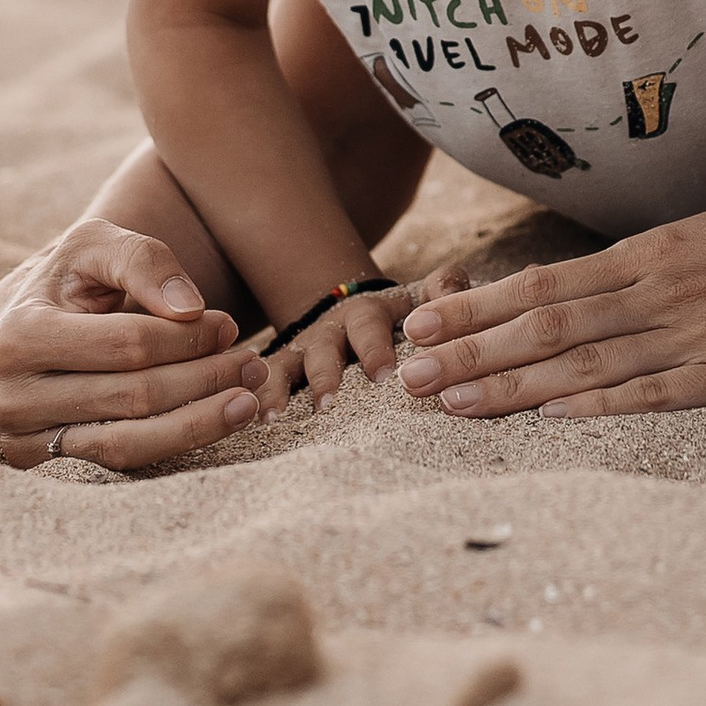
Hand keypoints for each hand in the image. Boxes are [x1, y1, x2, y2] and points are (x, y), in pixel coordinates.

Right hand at [0, 217, 265, 472]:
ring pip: (128, 442)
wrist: (23, 318)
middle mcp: (12, 397)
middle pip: (133, 397)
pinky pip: (118, 462)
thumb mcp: (98, 243)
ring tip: (247, 401)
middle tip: (252, 363)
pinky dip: (172, 442)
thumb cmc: (67, 276)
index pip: (126, 345)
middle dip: (203, 379)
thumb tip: (191, 310)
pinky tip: (214, 422)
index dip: (187, 338)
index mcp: (18, 335)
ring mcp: (23, 440)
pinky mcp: (41, 465)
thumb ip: (143, 261)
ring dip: (198, 423)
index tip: (228, 326)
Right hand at [255, 266, 468, 410]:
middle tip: (329, 403)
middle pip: (325, 349)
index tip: (382, 375)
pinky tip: (253, 422)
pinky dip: (260, 398)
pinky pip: (268, 382)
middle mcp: (331, 331)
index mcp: (368, 314)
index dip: (375, 348)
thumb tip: (451, 283)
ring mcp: (304, 350)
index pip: (370, 326)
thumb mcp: (420, 298)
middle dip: (326, 375)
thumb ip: (442, 289)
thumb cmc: (399, 315)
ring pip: (288, 366)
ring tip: (274, 418)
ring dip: (279, 389)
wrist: (350, 307)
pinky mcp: (283, 369)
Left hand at [394, 176, 705, 420]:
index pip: (544, 284)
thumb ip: (658, 271)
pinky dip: (598, 404)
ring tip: (449, 402)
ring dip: (511, 384)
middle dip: (469, 351)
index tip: (421, 324)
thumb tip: (607, 291)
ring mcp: (694, 333)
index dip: (478, 308)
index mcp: (651, 256)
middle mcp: (657, 292)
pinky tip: (550, 417)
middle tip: (403, 375)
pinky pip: (654, 392)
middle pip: (544, 323)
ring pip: (582, 361)